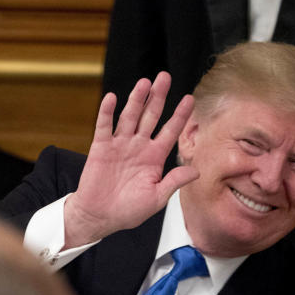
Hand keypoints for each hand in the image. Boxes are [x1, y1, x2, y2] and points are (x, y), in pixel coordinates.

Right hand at [64, 72, 198, 245]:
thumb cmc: (128, 211)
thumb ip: (173, 181)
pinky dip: (107, 112)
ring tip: (144, 83)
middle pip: (150, 116)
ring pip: (130, 117)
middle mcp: (138, 147)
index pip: (170, 131)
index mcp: (154, 157)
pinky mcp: (101, 148)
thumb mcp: (156, 198)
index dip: (180, 115)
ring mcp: (119, 145)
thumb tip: (196, 170)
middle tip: (164, 77)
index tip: (189, 99)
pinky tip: (113, 98)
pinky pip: (104, 127)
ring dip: (136, 99)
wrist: (99, 217)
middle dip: (158, 97)